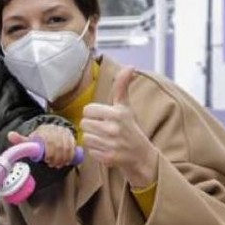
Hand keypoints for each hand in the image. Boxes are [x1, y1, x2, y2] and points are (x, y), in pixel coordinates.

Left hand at [8, 125, 75, 168]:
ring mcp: (63, 132)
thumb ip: (20, 140)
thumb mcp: (29, 139)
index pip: (49, 142)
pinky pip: (73, 147)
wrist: (50, 130)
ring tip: (59, 164)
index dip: (50, 153)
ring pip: (67, 147)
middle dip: (57, 158)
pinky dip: (70, 155)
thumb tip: (10, 135)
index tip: (48, 161)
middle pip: (59, 146)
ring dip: (64, 158)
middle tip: (53, 164)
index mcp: (44, 130)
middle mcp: (55, 129)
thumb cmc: (39, 138)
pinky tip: (67, 160)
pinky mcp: (71, 135)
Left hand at [81, 66, 157, 187]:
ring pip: (85, 137)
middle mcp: (114, 128)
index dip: (93, 114)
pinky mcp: (108, 157)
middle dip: (91, 126)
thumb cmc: (130, 128)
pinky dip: (96, 151)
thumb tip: (130, 67)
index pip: (88, 110)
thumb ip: (122, 86)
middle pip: (84, 124)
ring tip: (105, 139)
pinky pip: (90, 151)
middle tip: (103, 129)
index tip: (102, 117)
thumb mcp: (126, 106)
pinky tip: (106, 149)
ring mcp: (111, 144)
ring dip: (93, 139)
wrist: (140, 155)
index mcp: (117, 113)